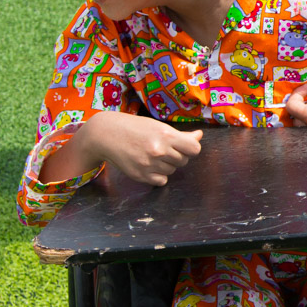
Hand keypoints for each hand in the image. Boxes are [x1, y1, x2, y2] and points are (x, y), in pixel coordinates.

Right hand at [44, 111, 202, 185]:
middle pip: (183, 161)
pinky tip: (147, 164)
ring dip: (166, 164)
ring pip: (172, 170)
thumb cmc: (135, 128)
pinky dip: (158, 174)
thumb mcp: (158, 127)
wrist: (107, 135)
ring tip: (151, 154)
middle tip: (161, 147)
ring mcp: (150, 165)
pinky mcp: (141, 176)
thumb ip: (181, 136)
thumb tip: (199, 136)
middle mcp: (159, 151)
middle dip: (176, 155)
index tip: (183, 146)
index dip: (190, 148)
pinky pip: (162, 180)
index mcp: (166, 135)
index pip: (194, 149)